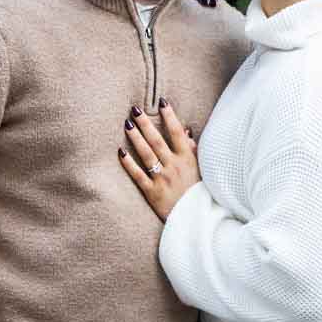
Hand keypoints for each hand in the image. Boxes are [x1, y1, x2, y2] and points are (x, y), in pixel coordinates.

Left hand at [121, 101, 200, 220]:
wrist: (195, 219)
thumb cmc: (197, 191)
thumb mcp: (200, 169)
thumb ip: (192, 150)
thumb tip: (186, 132)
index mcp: (187, 158)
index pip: (176, 133)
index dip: (169, 116)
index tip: (162, 102)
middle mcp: (174, 166)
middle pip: (157, 140)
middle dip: (146, 123)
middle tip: (135, 109)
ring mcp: (162, 179)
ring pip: (146, 154)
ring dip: (136, 138)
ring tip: (127, 124)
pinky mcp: (152, 192)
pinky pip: (138, 175)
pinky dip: (129, 164)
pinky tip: (120, 152)